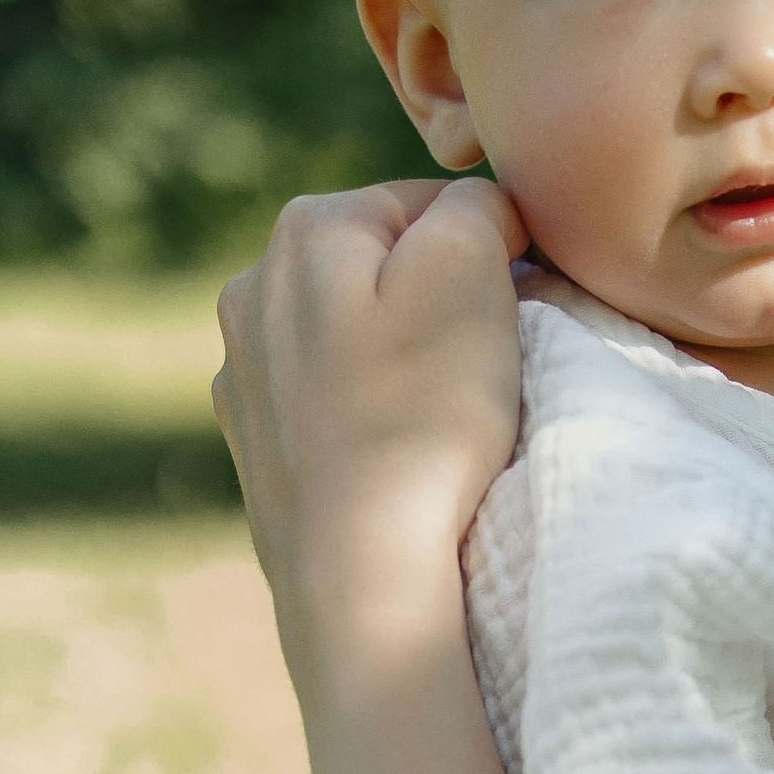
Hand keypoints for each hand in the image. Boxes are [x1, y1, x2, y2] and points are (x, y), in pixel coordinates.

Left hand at [211, 178, 531, 645]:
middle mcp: (252, 288)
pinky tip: (398, 455)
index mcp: (305, 228)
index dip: (494, 246)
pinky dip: (367, 415)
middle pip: (382, 268)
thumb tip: (478, 207)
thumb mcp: (467, 271)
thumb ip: (475, 205)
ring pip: (350, 335)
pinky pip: (328, 405)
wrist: (359, 572)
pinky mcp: (253, 450)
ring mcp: (243, 374)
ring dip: (400, 357)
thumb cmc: (424, 414)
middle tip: (495, 362)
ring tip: (446, 415)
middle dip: (438, 298)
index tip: (530, 306)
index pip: (429, 201)